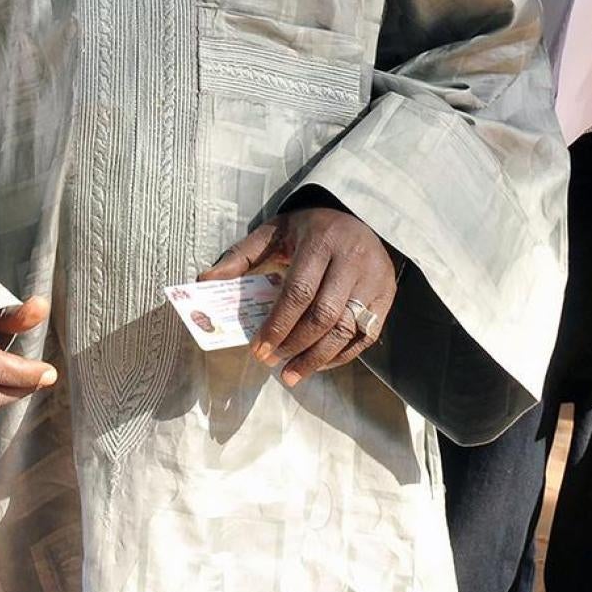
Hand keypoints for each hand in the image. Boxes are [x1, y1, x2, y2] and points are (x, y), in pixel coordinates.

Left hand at [199, 207, 396, 386]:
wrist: (359, 216)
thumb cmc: (309, 229)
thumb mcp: (274, 232)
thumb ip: (241, 256)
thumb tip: (205, 280)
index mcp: (321, 240)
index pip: (299, 291)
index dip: (278, 324)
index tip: (258, 348)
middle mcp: (352, 259)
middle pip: (324, 315)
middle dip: (295, 344)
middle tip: (272, 362)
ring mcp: (374, 279)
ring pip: (347, 330)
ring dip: (317, 358)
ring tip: (291, 375)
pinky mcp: (387, 296)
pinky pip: (365, 336)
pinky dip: (340, 356)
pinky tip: (318, 365)